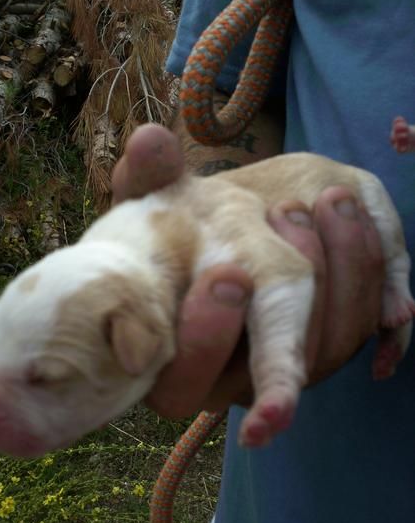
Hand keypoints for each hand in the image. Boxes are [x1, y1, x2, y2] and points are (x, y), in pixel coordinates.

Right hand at [111, 124, 383, 417]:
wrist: (216, 244)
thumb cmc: (174, 232)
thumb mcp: (149, 202)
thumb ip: (143, 178)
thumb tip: (149, 140)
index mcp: (172, 361)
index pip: (183, 382)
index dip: (206, 337)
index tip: (228, 275)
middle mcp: (231, 383)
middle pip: (270, 369)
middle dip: (289, 289)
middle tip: (284, 209)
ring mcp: (286, 371)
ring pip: (331, 348)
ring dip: (343, 271)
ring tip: (329, 197)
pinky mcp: (328, 348)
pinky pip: (365, 330)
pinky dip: (378, 283)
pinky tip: (358, 220)